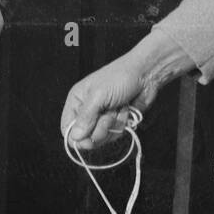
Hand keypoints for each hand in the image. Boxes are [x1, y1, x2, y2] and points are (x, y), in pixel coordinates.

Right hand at [60, 29, 195, 149]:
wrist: (146, 74)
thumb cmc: (120, 78)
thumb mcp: (98, 95)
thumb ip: (85, 117)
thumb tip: (74, 137)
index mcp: (77, 101)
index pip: (67, 128)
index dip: (75, 138)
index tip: (88, 139)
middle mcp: (87, 111)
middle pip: (85, 137)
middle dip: (99, 129)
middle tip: (108, 115)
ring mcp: (101, 118)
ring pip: (101, 138)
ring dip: (112, 125)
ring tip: (118, 107)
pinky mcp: (115, 123)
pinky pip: (114, 135)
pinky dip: (121, 124)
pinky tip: (125, 109)